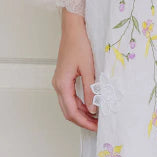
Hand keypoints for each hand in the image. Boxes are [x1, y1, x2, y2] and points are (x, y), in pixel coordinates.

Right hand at [52, 9, 97, 131]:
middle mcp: (58, 85)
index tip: (97, 127)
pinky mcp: (64, 79)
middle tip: (98, 126)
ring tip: (96, 119)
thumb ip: (91, 90)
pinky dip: (80, 106)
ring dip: (82, 114)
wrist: (73, 28)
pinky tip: (91, 108)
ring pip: (69, 106)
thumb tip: (94, 110)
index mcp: (62, 84)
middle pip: (68, 112)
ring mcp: (60, 82)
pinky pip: (70, 98)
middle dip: (83, 121)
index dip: (84, 122)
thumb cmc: (80, 44)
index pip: (72, 111)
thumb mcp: (89, 69)